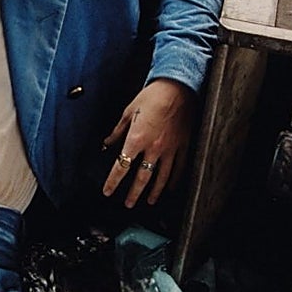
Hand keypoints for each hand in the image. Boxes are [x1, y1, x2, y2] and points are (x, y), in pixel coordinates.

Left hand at [101, 78, 194, 207]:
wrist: (177, 88)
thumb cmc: (153, 96)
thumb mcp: (129, 111)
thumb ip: (118, 131)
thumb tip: (108, 143)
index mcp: (136, 139)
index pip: (121, 166)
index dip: (113, 181)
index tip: (108, 191)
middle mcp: (153, 148)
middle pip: (142, 178)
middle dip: (133, 193)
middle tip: (128, 204)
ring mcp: (170, 149)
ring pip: (161, 177)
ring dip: (153, 191)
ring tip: (149, 201)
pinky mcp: (183, 146)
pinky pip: (179, 168)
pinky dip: (174, 180)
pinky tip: (171, 188)